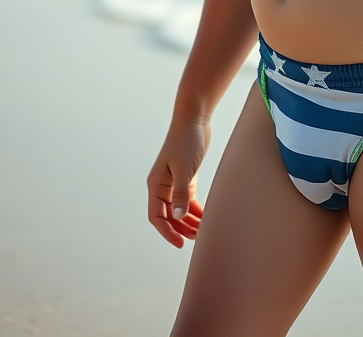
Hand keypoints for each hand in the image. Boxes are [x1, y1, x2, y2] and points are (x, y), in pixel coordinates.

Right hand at [147, 115, 210, 247]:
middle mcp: (163, 185)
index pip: (157, 216)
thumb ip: (181, 193)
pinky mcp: (186, 176)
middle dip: (181, 229)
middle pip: (169, 215)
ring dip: (189, 221)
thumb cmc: (186, 141)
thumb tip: (178, 216)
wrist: (195, 119)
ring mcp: (174, 181)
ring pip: (179, 209)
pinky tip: (206, 217)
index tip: (180, 244)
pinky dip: (196, 209)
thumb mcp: (184, 169)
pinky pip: (188, 199)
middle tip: (198, 239)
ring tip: (203, 231)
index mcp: (156, 184)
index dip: (167, 232)